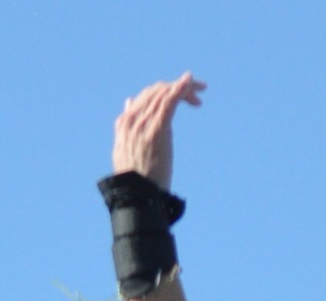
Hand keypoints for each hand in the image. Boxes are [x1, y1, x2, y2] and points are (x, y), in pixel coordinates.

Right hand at [111, 73, 204, 190]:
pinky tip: (191, 81)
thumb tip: (128, 102)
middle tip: (198, 93)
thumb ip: (126, 126)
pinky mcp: (158, 129)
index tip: (182, 96)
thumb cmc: (136, 178)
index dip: (165, 91)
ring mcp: (144, 123)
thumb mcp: (125, 148)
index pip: (145, 96)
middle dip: (177, 87)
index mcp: (125, 123)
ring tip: (200, 88)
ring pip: (164, 93)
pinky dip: (180, 87)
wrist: (137, 194)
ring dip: (184, 87)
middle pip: (156, 91)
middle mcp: (133, 119)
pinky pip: (169, 100)